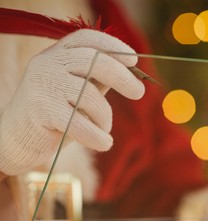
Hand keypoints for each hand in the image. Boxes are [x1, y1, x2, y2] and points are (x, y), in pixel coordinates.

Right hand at [0, 29, 144, 174]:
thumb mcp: (77, 92)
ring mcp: (43, 84)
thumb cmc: (55, 115)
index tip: (134, 59)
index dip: (113, 46)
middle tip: (139, 93)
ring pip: (91, 95)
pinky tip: (105, 144)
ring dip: (105, 118)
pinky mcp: (42, 109)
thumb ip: (98, 81)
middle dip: (122, 77)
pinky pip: (80, 122)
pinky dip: (97, 136)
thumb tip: (132, 76)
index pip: (87, 39)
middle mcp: (48, 63)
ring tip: (104, 130)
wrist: (16, 139)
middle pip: (94, 61)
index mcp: (57, 54)